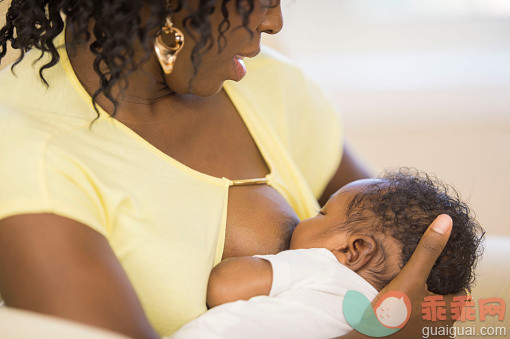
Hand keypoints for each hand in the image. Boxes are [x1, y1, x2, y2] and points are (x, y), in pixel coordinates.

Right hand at [337, 214, 463, 337]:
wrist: (367, 336)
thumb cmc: (391, 311)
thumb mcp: (411, 276)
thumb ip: (428, 250)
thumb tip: (446, 221)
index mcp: (448, 312)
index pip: (462, 293)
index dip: (452, 279)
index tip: (439, 268)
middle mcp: (441, 327)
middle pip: (446, 303)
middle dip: (436, 290)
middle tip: (422, 274)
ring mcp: (425, 334)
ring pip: (431, 312)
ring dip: (423, 301)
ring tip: (410, 286)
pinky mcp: (410, 336)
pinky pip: (417, 320)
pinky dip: (412, 311)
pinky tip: (399, 302)